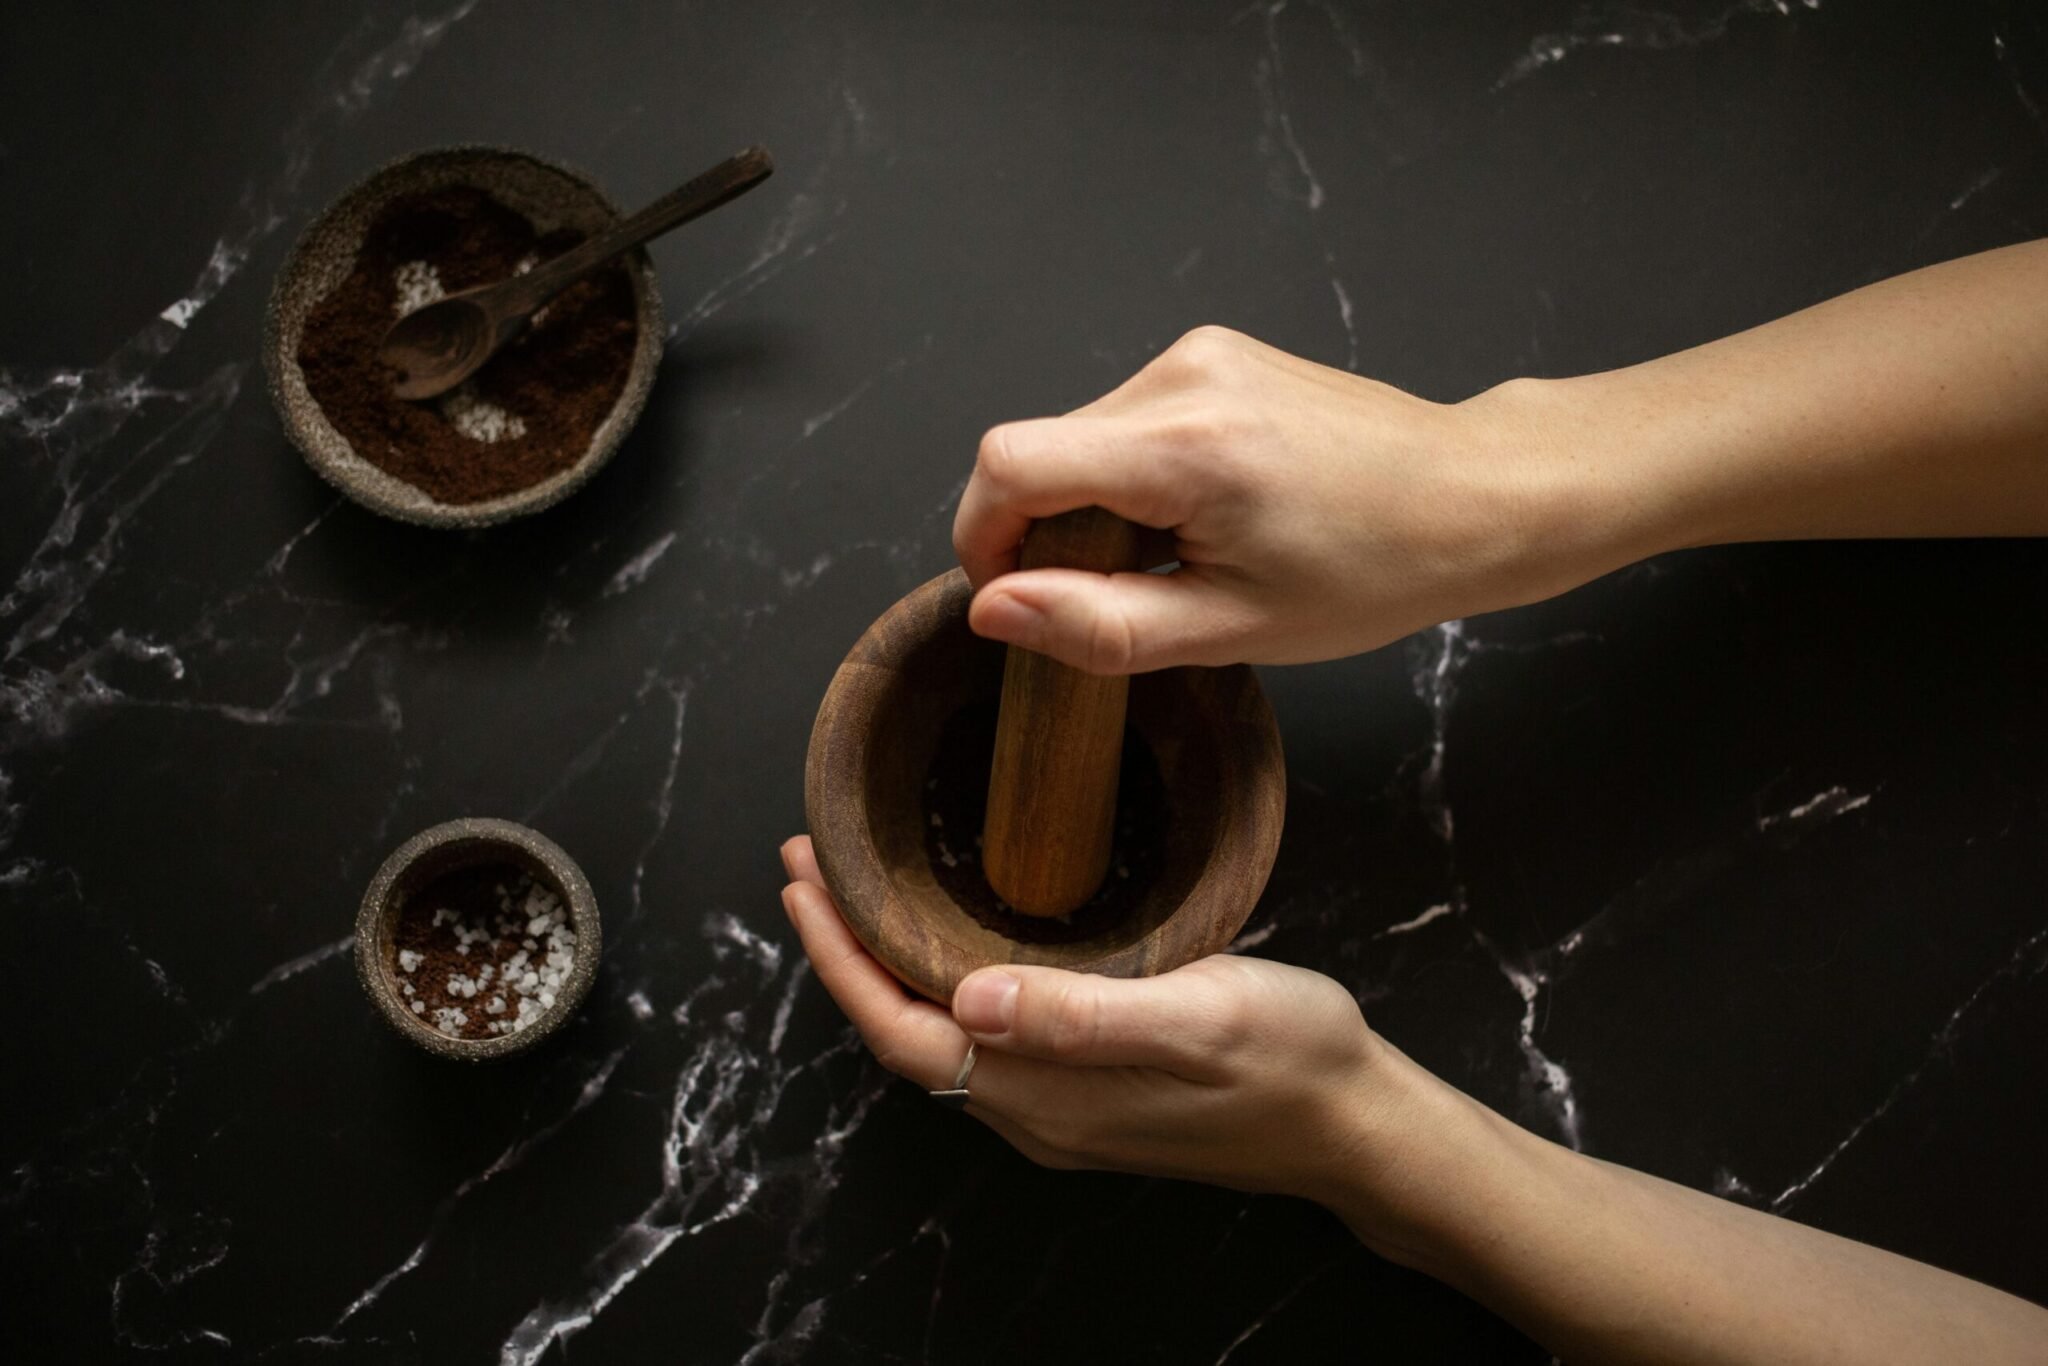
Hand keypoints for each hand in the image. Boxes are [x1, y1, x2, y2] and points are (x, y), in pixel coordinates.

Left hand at [778, 836, 1436, 1239]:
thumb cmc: (1292, 1060)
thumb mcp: (1200, 1018)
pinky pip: (981, 1033)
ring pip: (939, 1033)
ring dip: (886, 962)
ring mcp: (1059, 1107)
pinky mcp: (1086, 1091)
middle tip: (811, 862)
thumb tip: (971, 996)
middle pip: (904, 1033)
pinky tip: (948, 930)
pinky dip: (938, 975)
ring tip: (857, 887)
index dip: (841, 958)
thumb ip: (1085, 1015)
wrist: (1359, 1122)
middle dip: (845, 951)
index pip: (902, 1029)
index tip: (805, 877)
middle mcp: (1036, 1112)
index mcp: (1047, 1097)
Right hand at [951, 326, 1607, 671]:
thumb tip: (990, 611)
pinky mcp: (1213, 355)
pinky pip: (1123, 420)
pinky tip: (1197, 517)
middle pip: (1038, 450)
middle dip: (1047, 532)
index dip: (985, 538)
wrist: (1469, 498)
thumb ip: (1097, 625)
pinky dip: (1130, 478)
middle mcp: (1183, 376)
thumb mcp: (1228, 628)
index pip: (1010, 463)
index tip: (1020, 596)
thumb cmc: (1373, 570)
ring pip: (1077, 436)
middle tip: (1121, 594)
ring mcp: (1200, 355)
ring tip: (1176, 557)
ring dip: (1091, 505)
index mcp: (1186, 444)